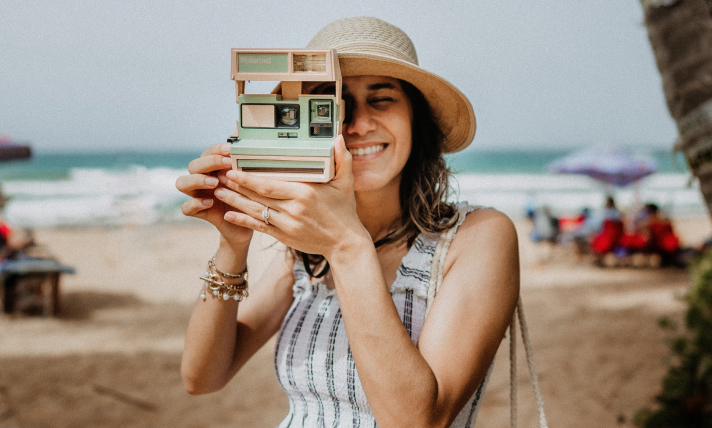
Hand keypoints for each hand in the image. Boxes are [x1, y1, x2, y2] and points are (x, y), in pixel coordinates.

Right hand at [175, 143, 253, 246]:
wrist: (254, 221)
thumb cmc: (253, 196)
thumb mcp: (253, 179)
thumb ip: (248, 161)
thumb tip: (243, 137)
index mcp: (214, 169)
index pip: (208, 154)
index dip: (216, 150)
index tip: (230, 149)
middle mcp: (203, 179)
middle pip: (193, 166)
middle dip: (209, 163)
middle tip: (227, 164)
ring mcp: (198, 195)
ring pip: (182, 183)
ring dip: (197, 180)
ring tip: (214, 183)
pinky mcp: (199, 212)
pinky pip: (186, 208)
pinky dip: (195, 204)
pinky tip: (210, 203)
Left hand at [214, 136, 369, 258]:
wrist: (345, 243)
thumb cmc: (345, 211)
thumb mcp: (346, 183)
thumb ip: (342, 159)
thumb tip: (338, 137)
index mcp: (304, 193)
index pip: (269, 184)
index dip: (248, 178)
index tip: (234, 169)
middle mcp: (293, 209)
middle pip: (258, 196)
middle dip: (236, 186)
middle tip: (219, 176)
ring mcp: (287, 225)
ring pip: (255, 212)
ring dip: (234, 202)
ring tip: (218, 192)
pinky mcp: (284, 236)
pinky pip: (259, 228)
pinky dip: (242, 221)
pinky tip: (228, 215)